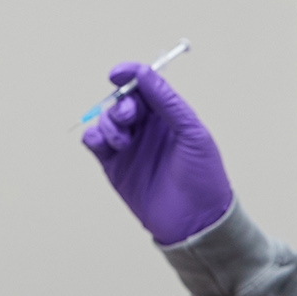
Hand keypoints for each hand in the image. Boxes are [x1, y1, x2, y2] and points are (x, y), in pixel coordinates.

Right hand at [81, 63, 233, 244]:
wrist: (195, 221)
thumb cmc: (203, 176)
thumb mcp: (192, 133)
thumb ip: (168, 102)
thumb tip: (145, 73)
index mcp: (169, 115)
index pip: (145, 86)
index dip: (131, 75)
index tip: (117, 74)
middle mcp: (148, 127)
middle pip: (123, 101)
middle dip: (120, 104)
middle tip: (129, 118)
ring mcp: (129, 146)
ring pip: (107, 119)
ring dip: (108, 123)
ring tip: (122, 143)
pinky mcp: (114, 166)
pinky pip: (95, 142)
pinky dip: (93, 137)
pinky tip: (102, 144)